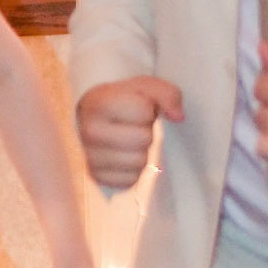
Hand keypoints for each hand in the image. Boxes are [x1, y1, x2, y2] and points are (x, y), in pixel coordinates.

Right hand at [76, 76, 183, 190]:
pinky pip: (130, 180)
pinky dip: (132, 170)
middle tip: (133, 126)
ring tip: (128, 141)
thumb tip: (178, 117)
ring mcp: (90, 157)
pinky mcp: (96, 177)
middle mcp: (89, 131)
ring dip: (141, 152)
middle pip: (143, 139)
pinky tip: (123, 156)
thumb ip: (167, 94)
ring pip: (139, 162)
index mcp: (98, 103)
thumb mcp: (144, 88)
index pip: (143, 112)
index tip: (135, 108)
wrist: (94, 118)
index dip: (147, 110)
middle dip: (145, 132)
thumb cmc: (122, 101)